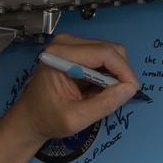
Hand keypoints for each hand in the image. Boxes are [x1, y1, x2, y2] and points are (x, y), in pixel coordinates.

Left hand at [0, 34, 139, 162]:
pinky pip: (104, 58)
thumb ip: (104, 104)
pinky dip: (107, 74)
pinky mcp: (77, 51)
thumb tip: (130, 88)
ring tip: (102, 95)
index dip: (124, 71)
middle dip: (120, 73)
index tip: (132, 91)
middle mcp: (66, 43)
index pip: (105, 53)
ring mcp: (71, 44)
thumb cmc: (48, 119)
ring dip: (114, 74)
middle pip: (111, 49)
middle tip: (117, 96)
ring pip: (110, 53)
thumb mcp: (76, 119)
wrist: (30, 118)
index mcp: (61, 54)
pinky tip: (96, 89)